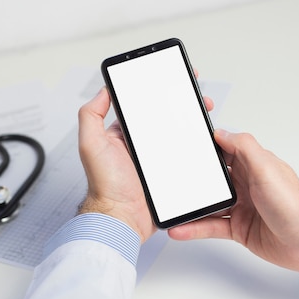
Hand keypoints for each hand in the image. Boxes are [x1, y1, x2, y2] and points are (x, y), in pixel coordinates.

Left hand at [76, 86, 214, 242]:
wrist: (123, 218)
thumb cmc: (105, 186)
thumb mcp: (91, 145)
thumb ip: (91, 115)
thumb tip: (102, 90)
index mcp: (126, 135)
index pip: (145, 107)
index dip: (160, 92)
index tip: (173, 80)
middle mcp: (143, 146)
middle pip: (168, 119)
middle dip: (185, 105)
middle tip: (197, 97)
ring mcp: (159, 160)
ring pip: (181, 137)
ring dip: (195, 125)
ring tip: (206, 113)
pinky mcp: (172, 173)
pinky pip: (188, 158)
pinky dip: (198, 149)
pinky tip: (207, 140)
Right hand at [168, 130, 298, 272]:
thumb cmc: (296, 206)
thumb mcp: (267, 170)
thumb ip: (244, 149)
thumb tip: (222, 133)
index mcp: (254, 165)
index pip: (225, 149)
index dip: (207, 145)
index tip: (185, 141)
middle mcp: (247, 184)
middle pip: (213, 177)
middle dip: (192, 176)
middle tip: (169, 176)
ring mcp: (242, 207)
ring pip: (209, 203)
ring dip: (190, 205)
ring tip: (169, 206)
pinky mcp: (239, 229)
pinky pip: (211, 226)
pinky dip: (195, 228)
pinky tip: (180, 229)